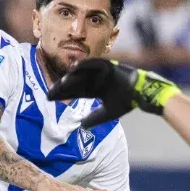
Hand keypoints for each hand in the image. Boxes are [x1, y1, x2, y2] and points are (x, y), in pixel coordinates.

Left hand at [46, 58, 179, 128]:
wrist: (141, 92)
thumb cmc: (126, 101)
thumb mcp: (108, 113)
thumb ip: (95, 119)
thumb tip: (82, 126)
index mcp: (95, 89)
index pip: (75, 92)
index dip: (62, 95)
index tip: (50, 99)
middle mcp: (95, 79)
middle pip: (74, 83)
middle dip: (62, 88)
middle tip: (48, 93)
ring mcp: (100, 72)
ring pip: (81, 74)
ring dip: (70, 78)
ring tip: (59, 84)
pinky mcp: (107, 65)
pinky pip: (92, 64)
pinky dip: (83, 65)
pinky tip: (72, 69)